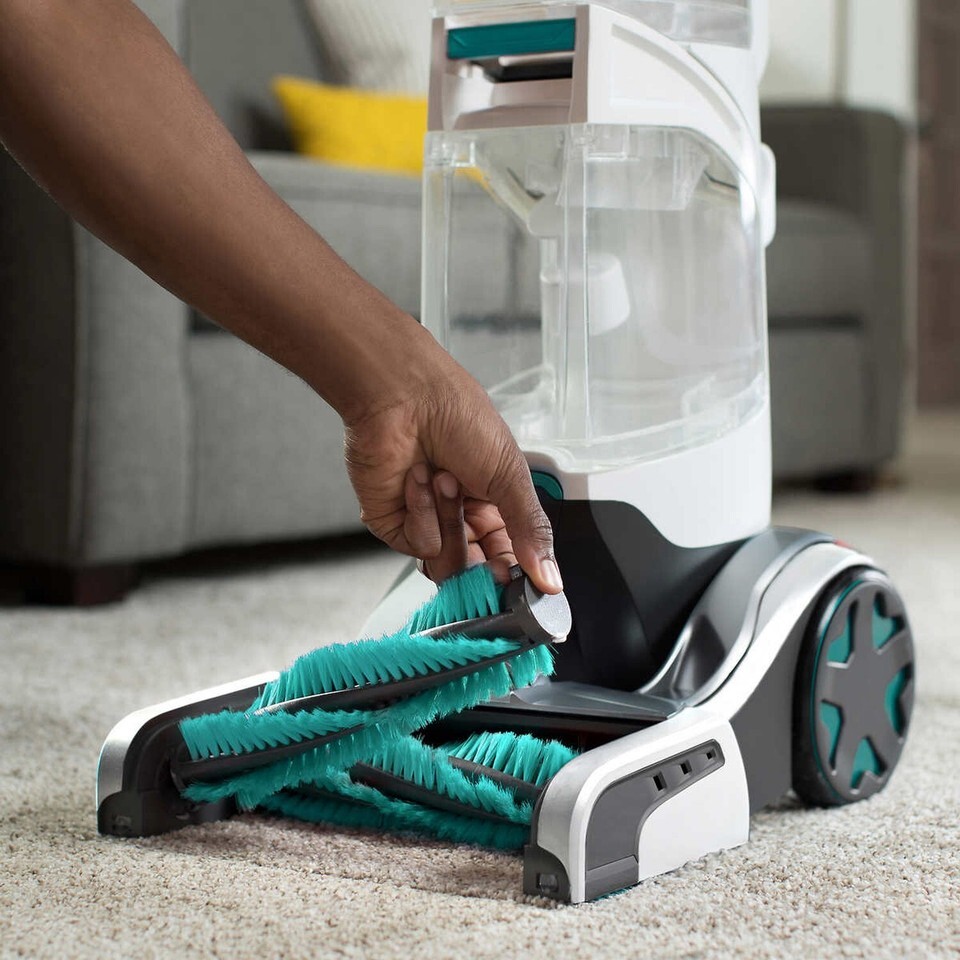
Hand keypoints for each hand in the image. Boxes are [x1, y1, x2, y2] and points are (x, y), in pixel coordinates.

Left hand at [343, 341, 561, 593]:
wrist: (405, 396)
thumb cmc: (459, 417)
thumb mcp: (511, 476)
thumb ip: (532, 532)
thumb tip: (551, 577)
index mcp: (494, 507)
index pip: (508, 559)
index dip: (515, 575)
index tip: (524, 585)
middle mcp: (460, 519)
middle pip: (476, 571)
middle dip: (482, 563)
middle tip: (488, 552)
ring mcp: (425, 524)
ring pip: (447, 564)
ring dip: (451, 522)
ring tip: (446, 480)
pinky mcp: (395, 525)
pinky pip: (418, 546)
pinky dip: (423, 513)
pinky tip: (419, 480)